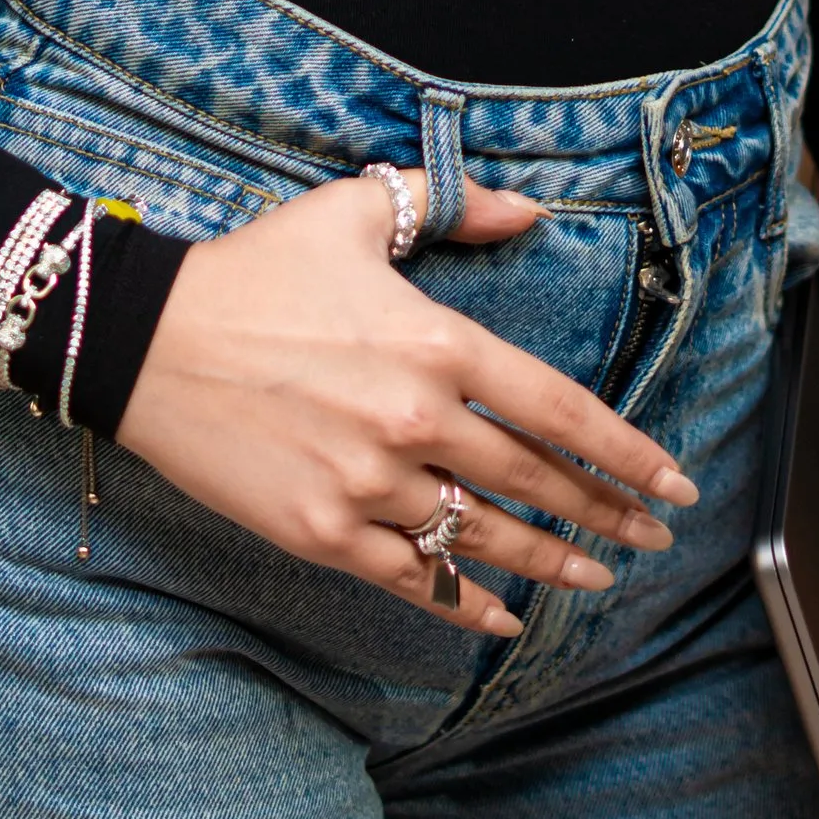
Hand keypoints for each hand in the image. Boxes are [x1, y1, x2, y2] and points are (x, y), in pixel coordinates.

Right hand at [115, 170, 696, 634]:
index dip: (626, 452)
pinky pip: (413, 580)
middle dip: (608, 514)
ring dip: (552, 563)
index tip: (672, 481)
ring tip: (596, 576)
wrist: (146, 338)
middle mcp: (415, 420)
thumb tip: (528, 210)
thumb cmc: (255, 270)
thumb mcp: (354, 212)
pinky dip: (465, 602)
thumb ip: (449, 203)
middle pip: (537, 482)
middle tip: (655, 535)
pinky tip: (502, 615)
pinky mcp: (323, 532)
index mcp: (436, 343)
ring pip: (485, 538)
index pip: (559, 410)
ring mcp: (369, 484)